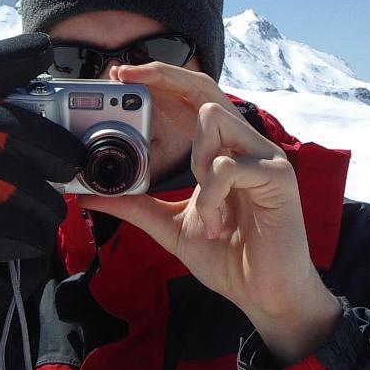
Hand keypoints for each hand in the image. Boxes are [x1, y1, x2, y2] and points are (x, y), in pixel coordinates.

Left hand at [78, 62, 340, 365]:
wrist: (265, 295)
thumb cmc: (228, 256)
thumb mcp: (171, 226)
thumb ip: (136, 206)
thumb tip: (92, 195)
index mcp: (221, 150)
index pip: (191, 98)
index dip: (161, 79)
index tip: (123, 74)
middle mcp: (244, 144)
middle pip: (206, 88)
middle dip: (165, 76)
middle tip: (128, 75)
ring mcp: (264, 156)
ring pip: (214, 118)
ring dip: (194, 158)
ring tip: (200, 203)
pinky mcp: (278, 176)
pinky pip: (228, 166)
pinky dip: (210, 195)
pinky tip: (214, 221)